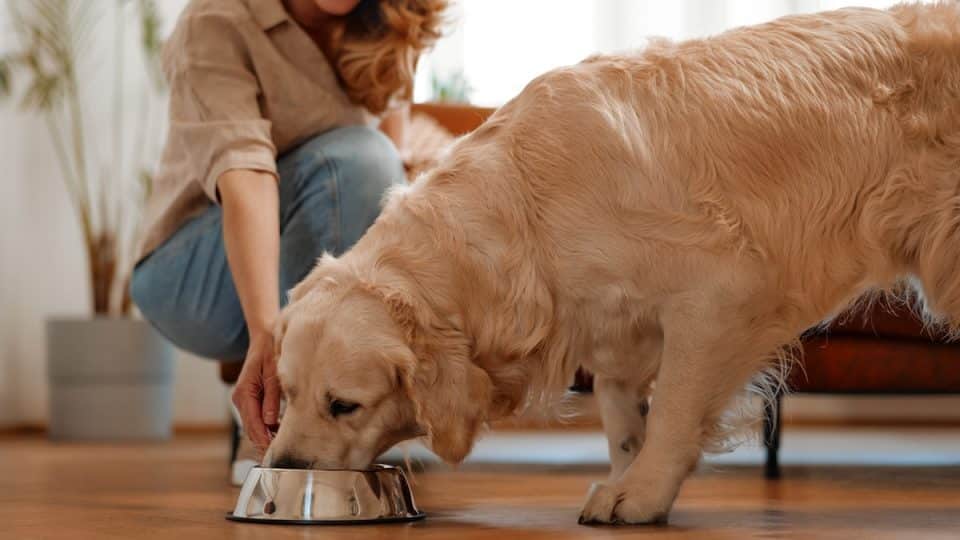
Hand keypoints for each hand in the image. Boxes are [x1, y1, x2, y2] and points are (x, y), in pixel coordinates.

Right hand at [231, 330, 280, 453]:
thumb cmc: (270, 350)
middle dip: (265, 442)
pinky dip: (266, 427)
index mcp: (244, 393)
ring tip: (282, 446)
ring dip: (265, 436)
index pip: (253, 424)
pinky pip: (257, 418)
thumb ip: (272, 397)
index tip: (274, 452)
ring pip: (254, 425)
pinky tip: (279, 432)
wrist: (265, 335)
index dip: (264, 440)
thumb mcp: (273, 372)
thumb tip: (270, 421)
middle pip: (251, 429)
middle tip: (281, 456)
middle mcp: (241, 398)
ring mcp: (244, 400)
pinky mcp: (251, 399)